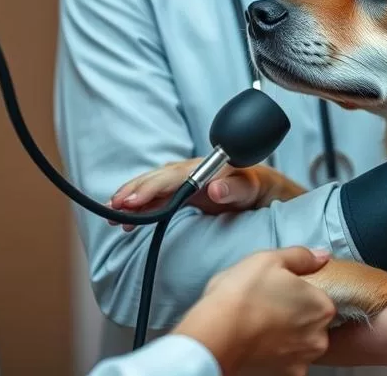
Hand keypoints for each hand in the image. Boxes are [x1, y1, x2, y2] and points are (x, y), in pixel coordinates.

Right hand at [108, 158, 305, 230]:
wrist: (273, 194)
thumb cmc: (266, 190)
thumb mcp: (258, 190)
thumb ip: (238, 188)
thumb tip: (214, 188)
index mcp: (210, 168)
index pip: (175, 176)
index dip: (153, 188)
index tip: (134, 200)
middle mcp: (196, 172)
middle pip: (160, 179)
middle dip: (135, 192)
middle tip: (115, 208)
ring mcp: (190, 184)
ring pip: (155, 187)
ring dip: (133, 199)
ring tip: (112, 215)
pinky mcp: (187, 195)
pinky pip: (159, 198)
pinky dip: (141, 206)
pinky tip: (126, 219)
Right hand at [173, 247, 336, 375]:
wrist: (215, 333)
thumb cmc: (243, 292)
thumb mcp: (270, 259)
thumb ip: (302, 257)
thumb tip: (323, 256)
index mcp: (322, 306)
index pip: (318, 299)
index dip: (298, 294)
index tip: (278, 293)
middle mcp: (319, 337)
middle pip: (312, 324)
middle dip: (295, 318)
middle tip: (267, 308)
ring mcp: (302, 360)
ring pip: (299, 345)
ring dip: (286, 339)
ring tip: (260, 328)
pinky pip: (285, 363)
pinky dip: (274, 356)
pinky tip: (257, 345)